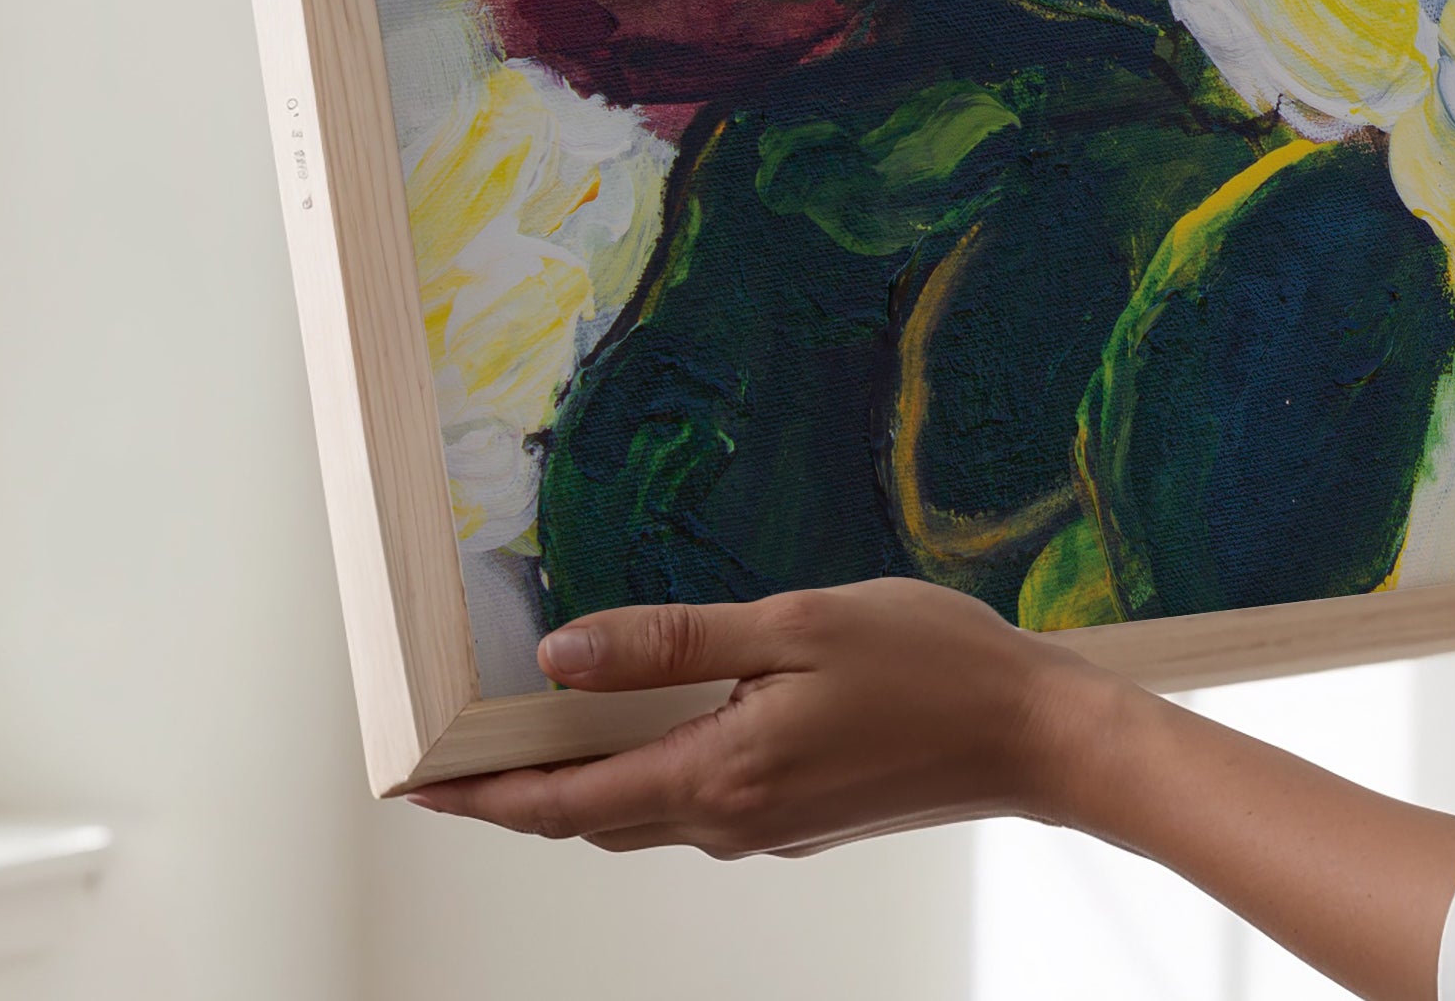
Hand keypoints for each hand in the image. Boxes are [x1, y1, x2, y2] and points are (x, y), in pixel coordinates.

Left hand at [411, 578, 1454, 999]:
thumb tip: (563, 652)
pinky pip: (692, 802)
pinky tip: (645, 726)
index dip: (480, 797)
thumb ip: (672, 643)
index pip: (561, 800)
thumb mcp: (793, 628)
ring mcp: (764, 826)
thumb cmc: (932, 669)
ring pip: (641, 813)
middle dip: (513, 796)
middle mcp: (728, 820)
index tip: (415, 788)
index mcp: (716, 778)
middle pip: (589, 818)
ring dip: (577, 787)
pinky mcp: (797, 815)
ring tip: (528, 740)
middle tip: (449, 766)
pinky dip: (644, 774)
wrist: (1039, 735)